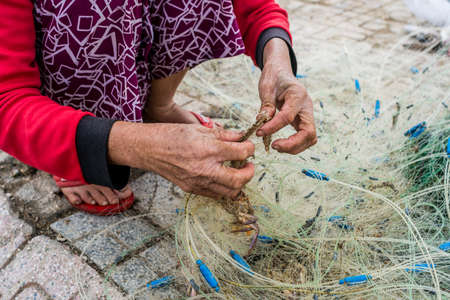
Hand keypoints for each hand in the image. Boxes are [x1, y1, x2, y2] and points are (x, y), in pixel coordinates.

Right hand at [108, 122, 254, 197]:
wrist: (149, 149)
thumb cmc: (172, 135)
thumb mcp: (200, 129)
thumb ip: (224, 135)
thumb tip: (242, 137)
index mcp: (209, 149)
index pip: (241, 152)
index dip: (250, 149)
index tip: (249, 147)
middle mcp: (205, 168)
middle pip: (240, 179)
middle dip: (250, 172)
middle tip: (248, 164)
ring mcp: (198, 182)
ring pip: (230, 192)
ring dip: (239, 183)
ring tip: (237, 172)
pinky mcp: (192, 189)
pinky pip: (216, 194)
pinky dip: (224, 188)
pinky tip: (222, 176)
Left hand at [256, 38, 316, 153]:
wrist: (282, 71)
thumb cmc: (274, 77)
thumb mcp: (266, 87)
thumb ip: (266, 105)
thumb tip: (262, 122)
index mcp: (298, 95)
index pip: (287, 117)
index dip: (273, 127)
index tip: (259, 133)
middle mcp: (307, 106)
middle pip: (309, 133)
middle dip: (292, 144)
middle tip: (274, 146)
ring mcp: (308, 114)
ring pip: (310, 138)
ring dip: (294, 147)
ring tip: (276, 146)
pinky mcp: (304, 120)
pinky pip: (305, 137)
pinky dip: (295, 144)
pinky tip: (282, 144)